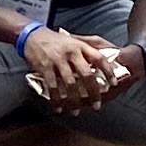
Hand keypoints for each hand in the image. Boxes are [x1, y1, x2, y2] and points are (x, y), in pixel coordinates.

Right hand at [23, 25, 138, 110]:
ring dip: (74, 100)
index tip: (114, 84)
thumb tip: (99, 67)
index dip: (108, 72)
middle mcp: (71, 52)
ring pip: (70, 84)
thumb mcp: (73, 40)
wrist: (32, 35)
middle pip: (87, 75)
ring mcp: (58, 60)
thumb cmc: (54, 40)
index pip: (99, 58)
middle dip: (93, 92)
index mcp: (80, 46)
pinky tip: (59, 108)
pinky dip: (56, 100)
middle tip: (97, 105)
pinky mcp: (45, 67)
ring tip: (76, 111)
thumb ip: (85, 51)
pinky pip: (53, 87)